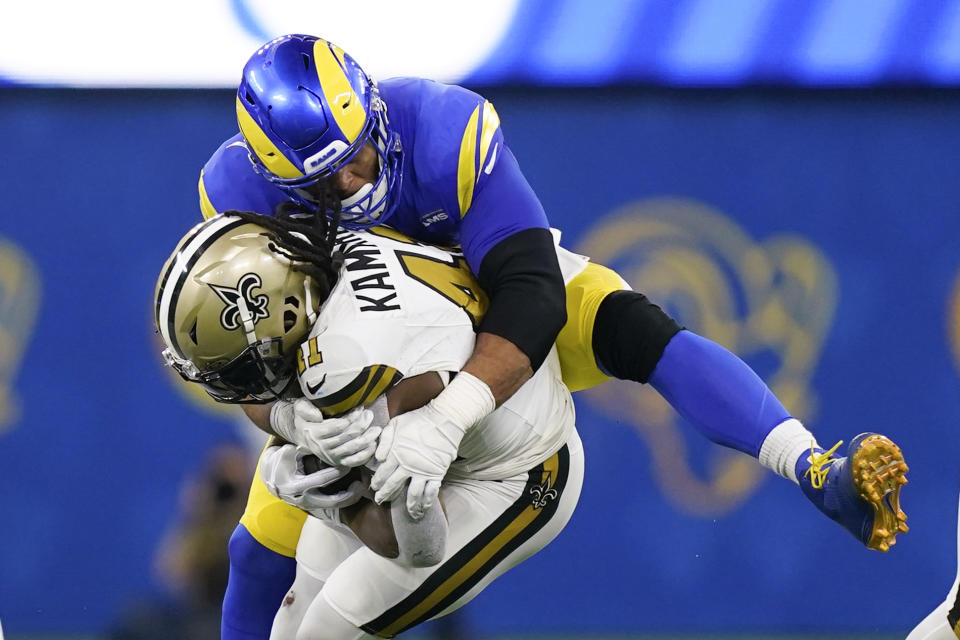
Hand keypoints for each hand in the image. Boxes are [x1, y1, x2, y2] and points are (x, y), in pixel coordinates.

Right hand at [259, 444, 366, 513]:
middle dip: (347, 494)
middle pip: (330, 501)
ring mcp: (309, 505)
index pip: (320, 480)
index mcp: (295, 486)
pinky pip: (332, 506)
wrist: (272, 479)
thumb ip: (304, 449)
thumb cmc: (282, 462)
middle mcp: (303, 499)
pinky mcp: (314, 506)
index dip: (336, 473)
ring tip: (362, 487)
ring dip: (349, 499)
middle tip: (361, 483)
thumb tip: (319, 440)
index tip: (348, 464)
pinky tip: (356, 491)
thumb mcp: (289, 453)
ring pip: (333, 506)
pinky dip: (345, 500)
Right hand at [293, 399, 381, 467]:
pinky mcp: (338, 461)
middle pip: (346, 437)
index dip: (351, 418)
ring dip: (366, 439)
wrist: (303, 435)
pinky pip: (353, 461)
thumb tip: (317, 416)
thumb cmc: (305, 418)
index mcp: (315, 433)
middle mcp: (322, 447)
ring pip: (352, 449)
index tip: (360, 409)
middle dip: (361, 426)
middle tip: (370, 415)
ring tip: (376, 429)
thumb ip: (306, 409)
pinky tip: (373, 446)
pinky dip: (364, 455)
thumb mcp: (301, 408)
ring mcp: (331, 456)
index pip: (337, 426)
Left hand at [370, 402, 461, 518]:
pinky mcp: (437, 473)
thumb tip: (378, 458)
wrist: (444, 420)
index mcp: (396, 453)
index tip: (374, 488)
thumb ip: (385, 440)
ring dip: (408, 506)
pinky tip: (424, 508)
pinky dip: (427, 501)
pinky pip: (431, 491)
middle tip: (380, 501)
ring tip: (407, 514)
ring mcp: (423, 471)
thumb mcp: (396, 423)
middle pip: (394, 485)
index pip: (382, 472)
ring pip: (413, 494)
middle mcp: (408, 465)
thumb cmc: (418, 420)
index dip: (377, 482)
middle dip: (385, 495)